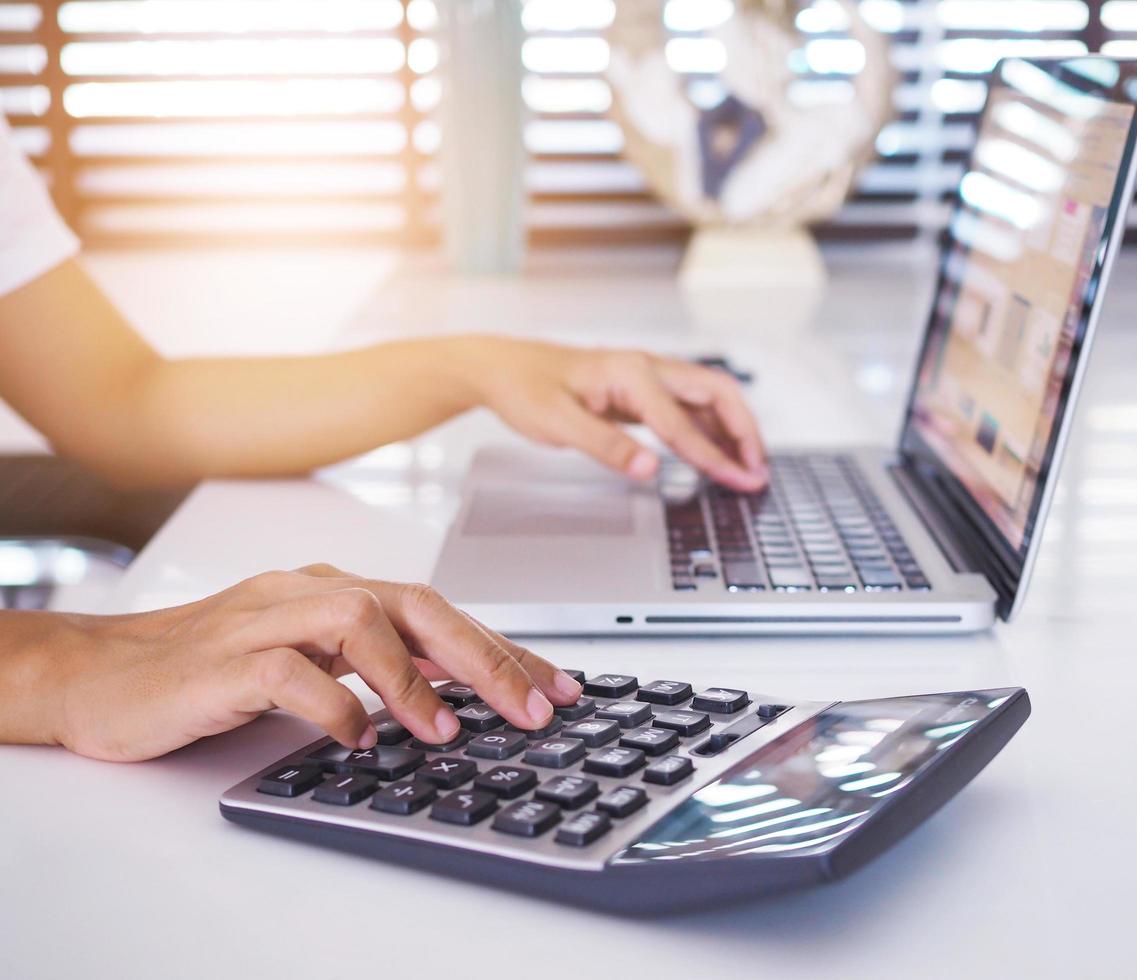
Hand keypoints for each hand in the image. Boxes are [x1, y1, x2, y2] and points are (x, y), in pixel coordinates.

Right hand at [49, 565, 580, 761]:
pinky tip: (355, 740)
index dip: (504, 648)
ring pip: (358, 622)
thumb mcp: (309, 660)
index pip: (439, 612)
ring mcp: (265, 619)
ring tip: (446, 731)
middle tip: (534, 708)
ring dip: (412, 679)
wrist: (102, 672)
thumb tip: (455, 698)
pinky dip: (331, 705)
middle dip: (484, 657)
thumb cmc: (209, 669)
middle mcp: (309, 592)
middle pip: (416, 605)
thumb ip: (372, 667)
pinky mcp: (224, 660)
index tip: (556, 686)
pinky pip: (289, 673)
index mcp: (336, 590)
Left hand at [462, 338, 767, 491]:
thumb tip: (649, 468)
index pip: (683, 422)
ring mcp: (645, 378)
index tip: (739, 481)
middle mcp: (646, 369)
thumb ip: (606, 446)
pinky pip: (685, 408)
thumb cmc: (524, 388)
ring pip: (705, 399)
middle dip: (743, 431)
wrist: (500, 368)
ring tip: (746, 466)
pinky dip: (707, 430)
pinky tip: (713, 453)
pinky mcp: (638, 392)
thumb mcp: (558, 422)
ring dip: (730, 429)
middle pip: (716, 393)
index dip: (714, 457)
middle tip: (757, 469)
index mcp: (631, 372)